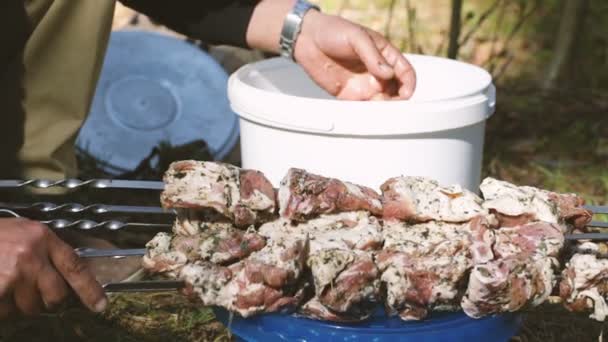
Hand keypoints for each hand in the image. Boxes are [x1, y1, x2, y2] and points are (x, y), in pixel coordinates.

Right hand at [0, 218, 106, 317]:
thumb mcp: (22, 234)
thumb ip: (45, 252)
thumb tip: (68, 279)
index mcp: (42, 237)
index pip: (76, 266)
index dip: (90, 289)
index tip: (100, 305)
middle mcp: (32, 255)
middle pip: (56, 296)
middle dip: (47, 301)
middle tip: (31, 292)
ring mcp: (13, 273)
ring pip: (30, 307)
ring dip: (19, 304)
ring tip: (6, 285)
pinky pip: (7, 313)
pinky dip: (2, 308)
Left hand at [245, 1, 414, 100]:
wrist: (307, 39)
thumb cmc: (333, 31)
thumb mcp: (356, 37)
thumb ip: (373, 56)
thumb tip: (389, 74)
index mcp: (384, 55)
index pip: (405, 72)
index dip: (409, 84)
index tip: (404, 94)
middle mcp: (377, 72)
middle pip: (396, 92)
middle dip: (396, 101)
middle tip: (387, 103)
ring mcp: (364, 85)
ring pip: (381, 103)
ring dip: (382, 109)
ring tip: (375, 108)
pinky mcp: (349, 95)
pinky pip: (362, 108)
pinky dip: (366, 114)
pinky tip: (364, 114)